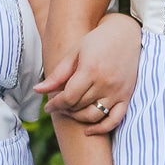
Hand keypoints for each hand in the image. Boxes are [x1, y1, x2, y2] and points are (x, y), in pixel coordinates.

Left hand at [40, 12, 141, 133]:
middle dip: (64, 109)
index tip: (48, 106)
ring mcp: (117, 91)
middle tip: (58, 105)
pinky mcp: (126, 96)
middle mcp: (105, 83)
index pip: (68, 97)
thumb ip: (57, 75)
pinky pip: (115, 120)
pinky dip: (101, 128)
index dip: (55, 104)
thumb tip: (37, 91)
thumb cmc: (97, 40)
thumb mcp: (74, 53)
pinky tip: (89, 131)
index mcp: (90, 70)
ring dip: (78, 117)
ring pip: (93, 115)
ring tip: (70, 111)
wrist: (125, 33)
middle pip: (79, 106)